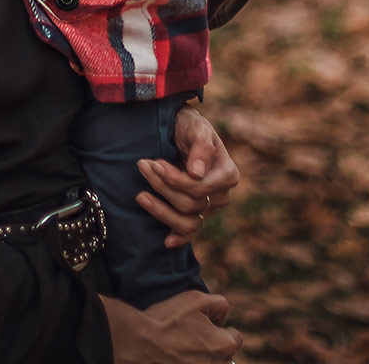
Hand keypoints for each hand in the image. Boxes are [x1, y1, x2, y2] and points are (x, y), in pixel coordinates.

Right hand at [102, 291, 240, 362]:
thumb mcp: (196, 299)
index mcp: (225, 345)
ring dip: (203, 357)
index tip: (203, 326)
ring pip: (211, 362)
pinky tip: (176, 356)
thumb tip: (222, 314)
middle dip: (213, 346)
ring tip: (183, 349)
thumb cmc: (168, 320)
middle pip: (225, 355)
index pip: (235, 337)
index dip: (220, 328)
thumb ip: (219, 303)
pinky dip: (190, 361)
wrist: (139, 342)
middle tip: (191, 337)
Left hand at [138, 104, 240, 246]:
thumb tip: (198, 172)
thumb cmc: (190, 126)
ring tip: (140, 195)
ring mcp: (209, 208)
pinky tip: (166, 241)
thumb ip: (200, 147)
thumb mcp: (196, 127)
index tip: (155, 163)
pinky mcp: (196, 214)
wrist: (180, 130)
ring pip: (188, 221)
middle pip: (191, 204)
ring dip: (161, 210)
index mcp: (227, 174)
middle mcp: (221, 195)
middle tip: (143, 166)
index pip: (200, 188)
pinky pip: (190, 232)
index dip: (176, 180)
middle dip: (163, 187)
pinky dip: (179, 238)